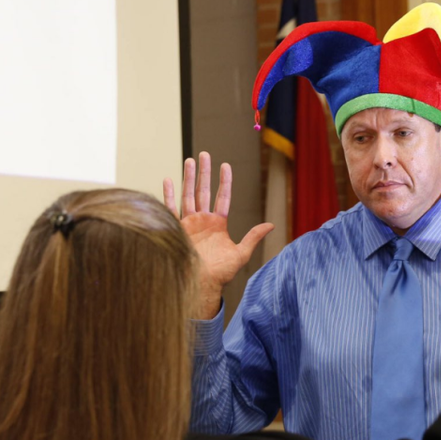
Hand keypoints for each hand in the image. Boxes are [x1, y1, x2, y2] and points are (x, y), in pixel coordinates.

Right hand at [164, 151, 273, 319]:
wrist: (201, 285)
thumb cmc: (221, 273)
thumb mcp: (241, 253)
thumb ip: (253, 237)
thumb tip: (271, 225)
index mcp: (218, 223)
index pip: (222, 196)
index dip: (224, 181)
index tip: (225, 165)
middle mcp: (203, 220)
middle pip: (203, 190)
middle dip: (204, 172)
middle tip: (204, 154)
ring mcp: (189, 223)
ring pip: (188, 195)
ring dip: (188, 177)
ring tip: (189, 160)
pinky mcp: (177, 229)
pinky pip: (171, 208)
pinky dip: (169, 195)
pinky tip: (168, 179)